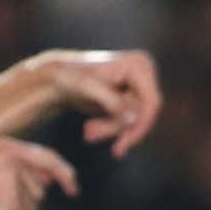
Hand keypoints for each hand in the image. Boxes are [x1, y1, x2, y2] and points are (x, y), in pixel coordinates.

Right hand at [0, 137, 78, 209]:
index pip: (49, 159)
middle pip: (41, 189)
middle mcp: (13, 158)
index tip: (74, 190)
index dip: (65, 174)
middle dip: (25, 204)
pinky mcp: (10, 199)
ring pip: (32, 207)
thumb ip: (23, 172)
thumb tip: (54, 179)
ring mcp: (12, 178)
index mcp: (8, 146)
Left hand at [41, 47, 162, 154]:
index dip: (140, 126)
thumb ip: (112, 102)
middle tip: (90, 135)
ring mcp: (138, 85)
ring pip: (134, 120)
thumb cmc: (71, 77)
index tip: (123, 144)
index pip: (151, 102)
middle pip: (143, 113)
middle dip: (118, 129)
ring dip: (110, 130)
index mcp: (138, 65)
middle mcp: (143, 72)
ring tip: (87, 132)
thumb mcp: (88, 88)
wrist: (59, 77)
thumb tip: (133, 119)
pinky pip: (127, 121)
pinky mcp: (130, 97)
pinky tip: (89, 130)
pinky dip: (109, 128)